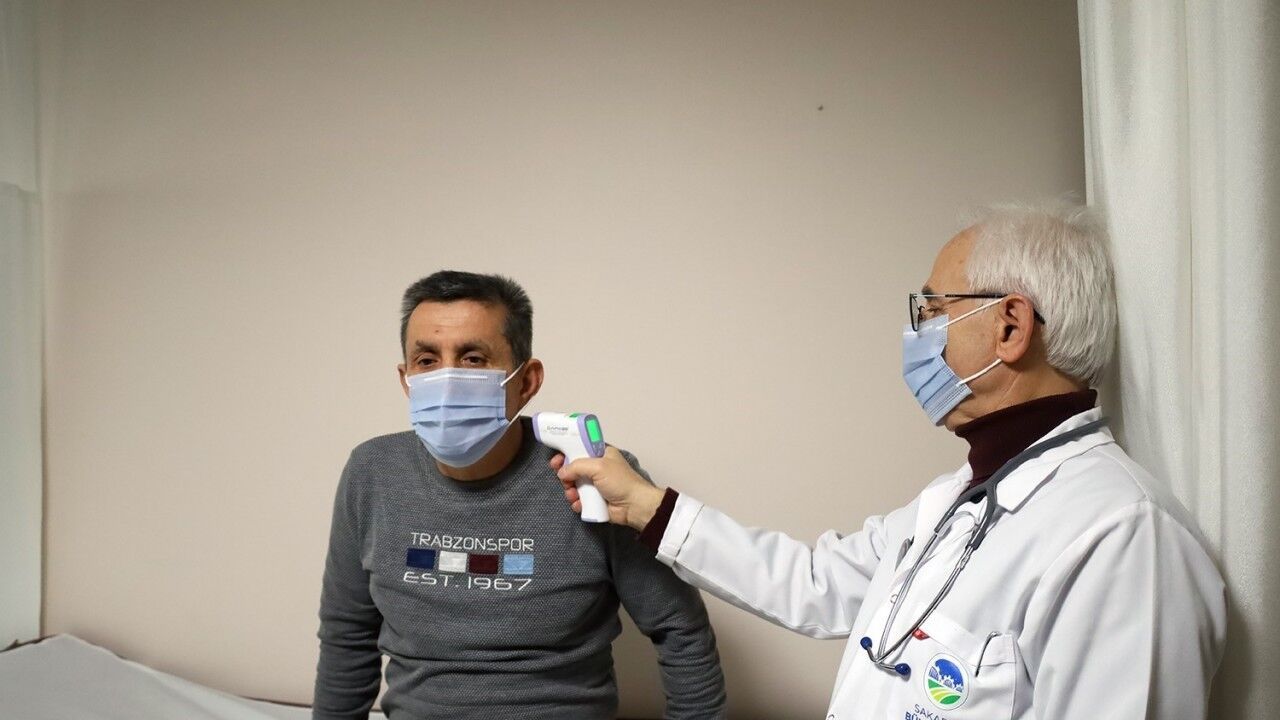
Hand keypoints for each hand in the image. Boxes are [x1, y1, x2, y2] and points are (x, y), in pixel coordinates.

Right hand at [551, 446, 666, 530]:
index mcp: (601, 454)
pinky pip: (579, 499)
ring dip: (570, 490)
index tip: (556, 460)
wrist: (634, 506)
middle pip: (573, 468)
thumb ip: (577, 466)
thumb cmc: (620, 481)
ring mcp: (595, 485)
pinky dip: (576, 502)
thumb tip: (562, 472)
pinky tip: (578, 504)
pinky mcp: (594, 500)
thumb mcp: (598, 466)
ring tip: (572, 494)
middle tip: (563, 479)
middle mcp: (597, 468)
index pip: (580, 449)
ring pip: (574, 485)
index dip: (567, 453)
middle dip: (566, 475)